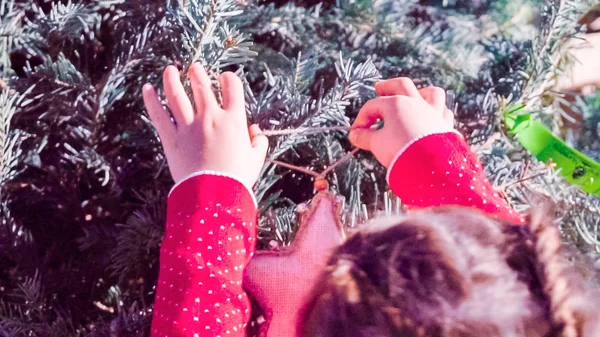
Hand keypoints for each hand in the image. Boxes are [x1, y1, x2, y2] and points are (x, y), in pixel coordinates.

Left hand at [142, 64, 267, 187]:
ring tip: (170, 69)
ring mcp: (189, 126)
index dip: (229, 79)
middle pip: (202, 86)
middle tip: (193, 68)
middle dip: (197, 73)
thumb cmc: (237, 178)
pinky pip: (159, 115)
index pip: (232, 88)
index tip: (225, 78)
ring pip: (177, 95)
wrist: (214, 194)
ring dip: (172, 79)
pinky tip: (147, 89)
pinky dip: (151, 100)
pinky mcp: (171, 138)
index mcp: (234, 120)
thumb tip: (255, 130)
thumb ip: (258, 142)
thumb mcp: (256, 159)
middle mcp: (211, 117)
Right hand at [349, 77, 453, 167]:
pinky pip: (444, 112)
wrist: (427, 166)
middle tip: (379, 88)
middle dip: (388, 86)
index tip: (356, 132)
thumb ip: (364, 137)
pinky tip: (434, 115)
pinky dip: (438, 111)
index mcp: (396, 104)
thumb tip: (355, 135)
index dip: (362, 118)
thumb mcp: (376, 144)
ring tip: (415, 95)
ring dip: (421, 92)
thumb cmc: (400, 151)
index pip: (373, 106)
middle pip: (401, 85)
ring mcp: (433, 113)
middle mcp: (416, 103)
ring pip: (430, 93)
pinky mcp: (444, 126)